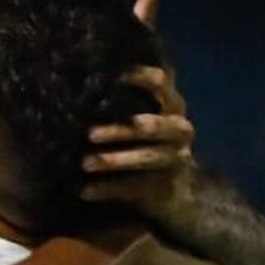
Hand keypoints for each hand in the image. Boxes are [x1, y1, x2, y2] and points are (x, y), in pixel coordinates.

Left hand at [82, 60, 197, 226]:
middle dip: (122, 130)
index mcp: (173, 105)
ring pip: (146, 158)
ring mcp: (176, 159)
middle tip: (90, 134)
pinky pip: (134, 188)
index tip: (106, 77)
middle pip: (154, 125)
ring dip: (114, 161)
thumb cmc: (147, 142)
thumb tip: (85, 73)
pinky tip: (85, 191)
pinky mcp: (165, 187)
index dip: (136, 76)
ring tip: (85, 163)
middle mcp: (180, 130)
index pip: (160, 82)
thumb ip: (123, 99)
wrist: (174, 189)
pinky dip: (108, 189)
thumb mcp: (141, 117)